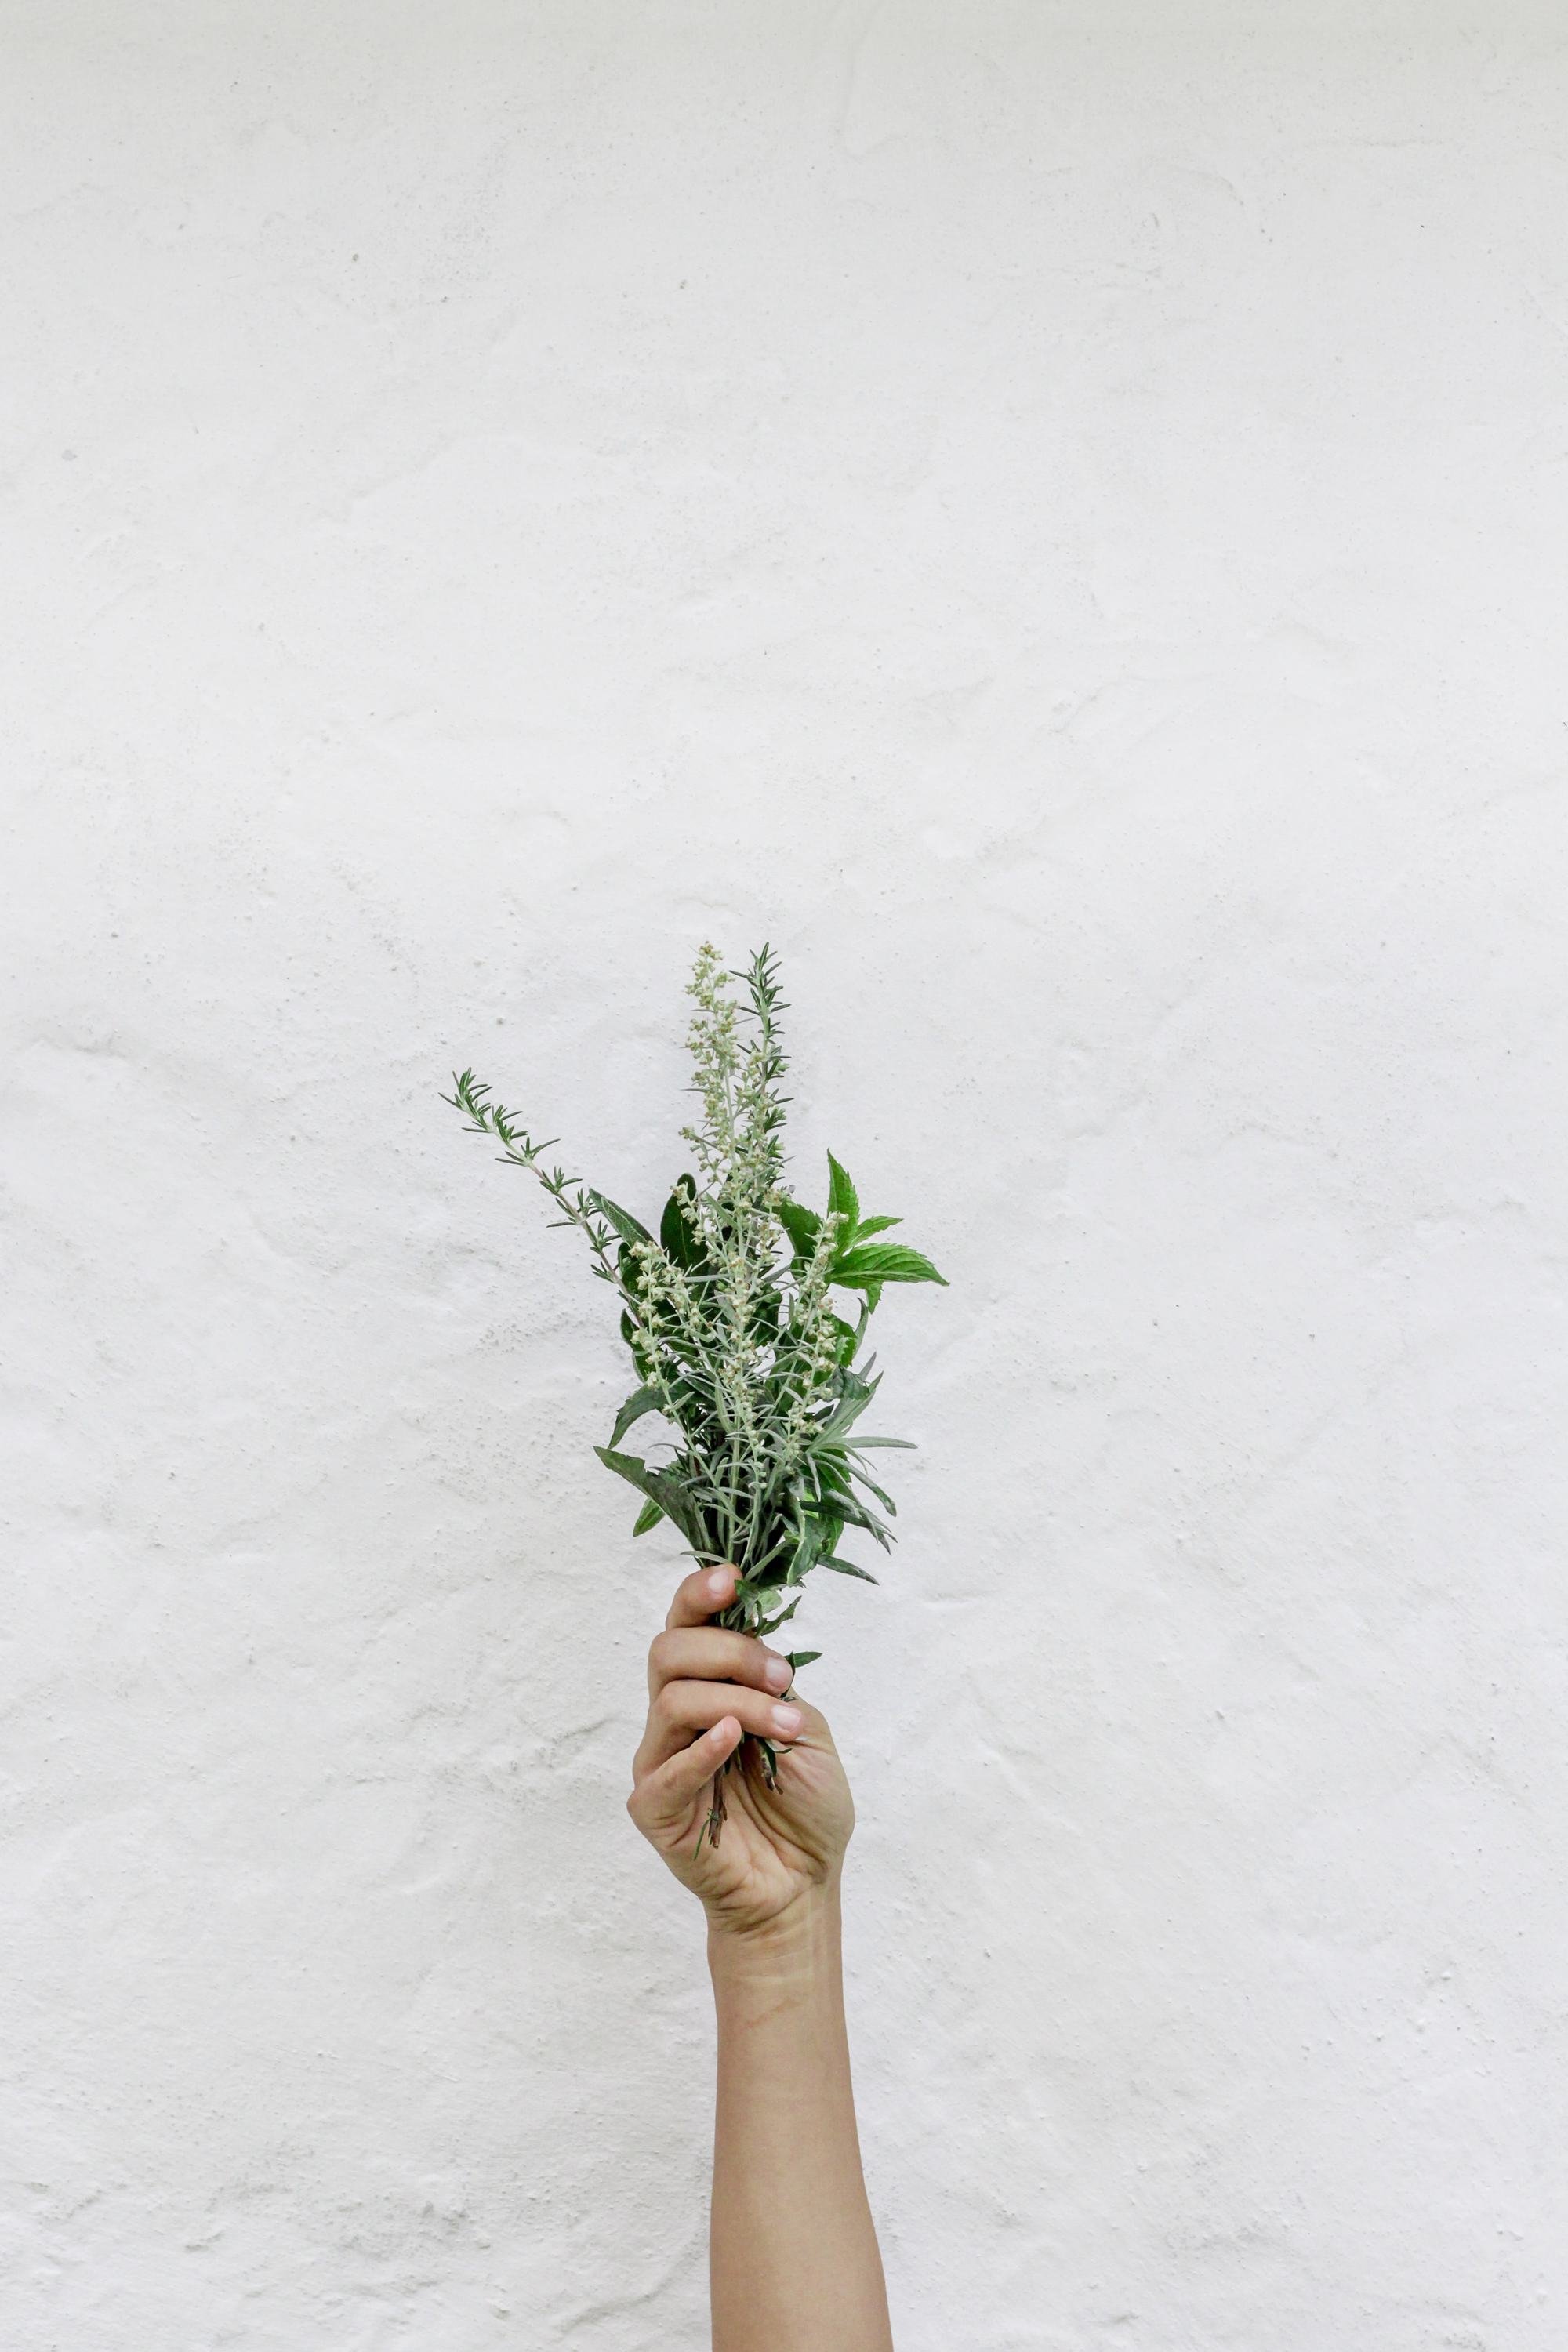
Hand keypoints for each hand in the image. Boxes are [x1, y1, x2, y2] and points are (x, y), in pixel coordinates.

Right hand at [627, 1564, 855, 1940]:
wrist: (803, 1885)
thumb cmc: (804, 1809)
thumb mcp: (806, 1728)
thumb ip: (774, 1685)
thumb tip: (754, 1640)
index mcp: (710, 1688)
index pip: (685, 1625)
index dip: (700, 1594)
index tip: (733, 1579)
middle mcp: (676, 1717)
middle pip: (669, 1651)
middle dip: (731, 1652)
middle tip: (781, 1677)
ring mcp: (660, 1761)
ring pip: (674, 1700)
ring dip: (738, 1702)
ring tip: (785, 1727)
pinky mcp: (654, 1809)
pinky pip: (666, 1770)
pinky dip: (700, 1750)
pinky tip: (732, 1741)